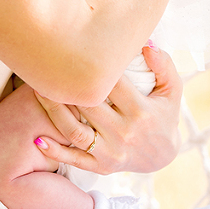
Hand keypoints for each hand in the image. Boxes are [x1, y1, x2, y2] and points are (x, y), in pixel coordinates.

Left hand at [33, 44, 181, 174]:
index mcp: (140, 111)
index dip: (93, 66)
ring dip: (54, 111)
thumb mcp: (172, 90)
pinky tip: (37, 139)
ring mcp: (111, 151)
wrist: (164, 155)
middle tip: (46, 65)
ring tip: (37, 90)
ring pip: (75, 131)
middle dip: (66, 85)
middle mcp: (124, 132)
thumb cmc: (164, 114)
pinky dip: (55, 150)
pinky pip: (75, 159)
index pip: (111, 84)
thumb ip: (163, 64)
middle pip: (87, 105)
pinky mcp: (101, 166)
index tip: (74, 49)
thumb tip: (147, 43)